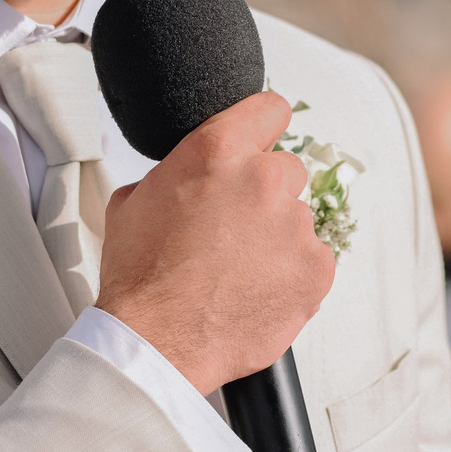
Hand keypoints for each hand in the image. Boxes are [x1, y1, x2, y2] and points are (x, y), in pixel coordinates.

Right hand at [97, 90, 336, 395]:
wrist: (157, 343)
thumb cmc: (142, 279)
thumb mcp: (134, 201)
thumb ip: (175, 173)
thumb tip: (187, 174)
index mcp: (219, 153)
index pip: (270, 108)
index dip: (263, 126)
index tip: (261, 140)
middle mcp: (264, 182)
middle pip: (286, 169)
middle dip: (263, 194)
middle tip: (233, 228)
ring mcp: (296, 227)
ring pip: (298, 219)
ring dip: (276, 238)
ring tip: (237, 269)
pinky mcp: (316, 270)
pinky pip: (313, 260)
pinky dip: (291, 274)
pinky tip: (255, 289)